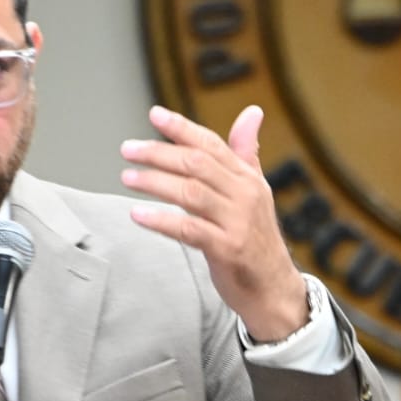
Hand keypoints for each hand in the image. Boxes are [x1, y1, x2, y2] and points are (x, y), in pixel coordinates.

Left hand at [122, 104, 308, 340]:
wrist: (273, 288)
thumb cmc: (257, 239)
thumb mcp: (255, 191)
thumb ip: (245, 152)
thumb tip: (252, 112)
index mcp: (248, 178)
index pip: (211, 144)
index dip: (182, 128)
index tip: (154, 114)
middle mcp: (245, 195)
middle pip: (196, 164)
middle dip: (159, 153)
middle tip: (128, 150)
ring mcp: (237, 222)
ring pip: (191, 193)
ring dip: (155, 182)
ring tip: (127, 177)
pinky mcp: (228, 249)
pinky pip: (189, 229)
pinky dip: (162, 220)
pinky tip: (139, 214)